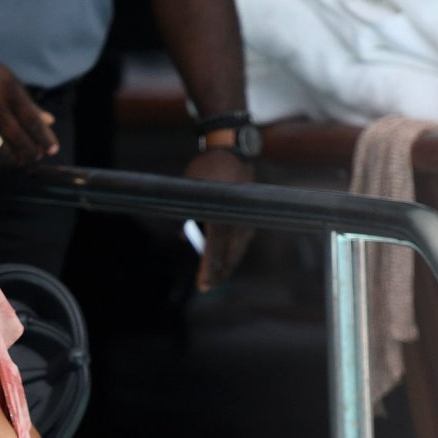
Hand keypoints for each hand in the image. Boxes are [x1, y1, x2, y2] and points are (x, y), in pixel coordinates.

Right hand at [0, 45, 59, 165]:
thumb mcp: (9, 81)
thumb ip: (29, 103)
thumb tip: (50, 122)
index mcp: (9, 90)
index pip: (32, 120)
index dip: (44, 138)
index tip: (53, 150)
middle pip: (19, 138)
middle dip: (31, 152)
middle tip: (36, 155)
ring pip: (1, 149)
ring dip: (15, 158)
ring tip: (21, 158)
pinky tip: (3, 157)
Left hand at [183, 149, 256, 289]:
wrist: (232, 151)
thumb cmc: (206, 170)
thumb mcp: (190, 192)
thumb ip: (188, 216)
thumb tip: (187, 240)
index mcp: (221, 215)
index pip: (215, 250)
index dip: (209, 270)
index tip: (203, 285)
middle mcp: (238, 219)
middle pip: (230, 255)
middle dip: (219, 273)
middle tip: (208, 286)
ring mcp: (247, 217)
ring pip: (238, 249)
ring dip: (228, 264)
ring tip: (216, 277)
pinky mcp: (250, 215)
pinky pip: (243, 239)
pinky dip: (234, 251)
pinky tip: (228, 260)